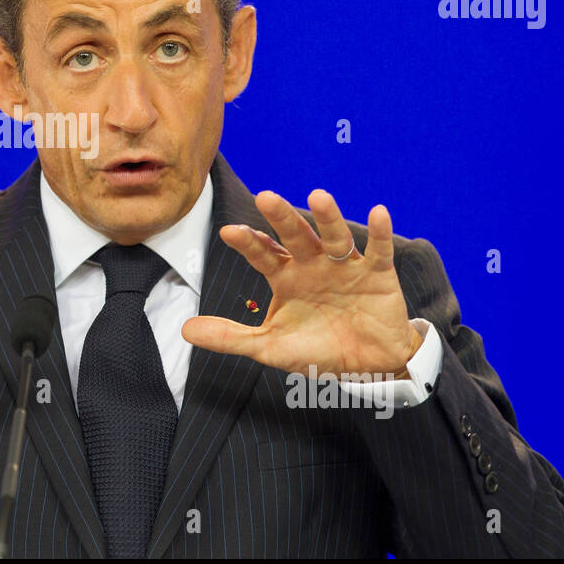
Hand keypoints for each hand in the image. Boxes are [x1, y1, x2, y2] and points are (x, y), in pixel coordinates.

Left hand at [181, 189, 421, 378]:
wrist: (367, 366)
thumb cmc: (316, 349)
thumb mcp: (270, 347)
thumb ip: (230, 337)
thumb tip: (185, 330)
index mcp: (286, 276)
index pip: (263, 254)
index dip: (248, 242)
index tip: (229, 231)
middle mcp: (313, 264)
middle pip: (295, 236)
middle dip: (281, 218)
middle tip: (265, 197)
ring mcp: (345, 267)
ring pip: (335, 238)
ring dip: (328, 218)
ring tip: (318, 197)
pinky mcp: (378, 275)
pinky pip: (379, 252)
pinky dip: (379, 234)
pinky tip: (378, 213)